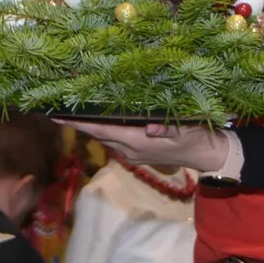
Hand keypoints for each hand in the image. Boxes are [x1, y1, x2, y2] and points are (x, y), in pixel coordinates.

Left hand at [56, 121, 228, 172]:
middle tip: (57, 107)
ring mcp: (132, 152)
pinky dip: (101, 128)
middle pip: (97, 133)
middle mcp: (130, 149)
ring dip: (87, 125)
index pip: (102, 130)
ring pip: (104, 136)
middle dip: (77, 123)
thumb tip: (149, 127)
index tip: (59, 116)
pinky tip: (95, 117)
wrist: (206, 155)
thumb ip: (166, 126)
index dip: (80, 123)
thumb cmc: (195, 137)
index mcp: (138, 141)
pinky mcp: (137, 151)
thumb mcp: (184, 128)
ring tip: (70, 110)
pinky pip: (113, 138)